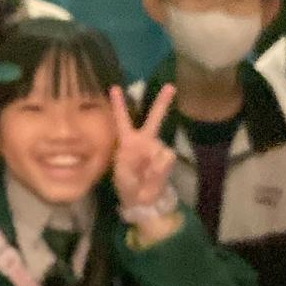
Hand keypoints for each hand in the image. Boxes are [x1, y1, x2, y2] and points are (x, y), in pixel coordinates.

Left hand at [111, 85, 176, 212]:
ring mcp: (157, 148)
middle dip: (163, 102)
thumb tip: (145, 154)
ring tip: (144, 174)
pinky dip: (159, 168)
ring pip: (160, 147)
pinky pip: (166, 158)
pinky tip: (153, 175)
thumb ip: (132, 162)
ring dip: (152, 163)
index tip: (114, 87)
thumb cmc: (127, 184)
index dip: (119, 104)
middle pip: (154, 118)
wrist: (142, 200)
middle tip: (171, 86)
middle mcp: (144, 140)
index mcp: (127, 141)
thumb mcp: (121, 174)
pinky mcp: (167, 158)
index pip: (122, 119)